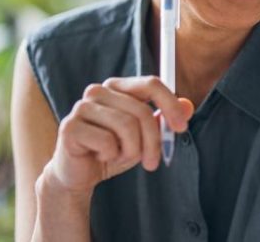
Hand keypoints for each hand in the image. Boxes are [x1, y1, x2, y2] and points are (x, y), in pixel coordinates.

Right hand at [43, 76, 194, 193]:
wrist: (79, 175)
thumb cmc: (113, 151)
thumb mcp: (144, 136)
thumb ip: (164, 119)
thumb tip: (188, 106)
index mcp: (117, 87)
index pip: (151, 84)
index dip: (170, 105)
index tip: (181, 128)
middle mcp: (98, 91)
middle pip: (142, 111)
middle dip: (153, 142)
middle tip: (152, 163)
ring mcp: (82, 107)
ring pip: (126, 126)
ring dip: (131, 151)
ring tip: (120, 157)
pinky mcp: (70, 127)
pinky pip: (106, 142)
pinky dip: (110, 156)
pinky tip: (100, 157)